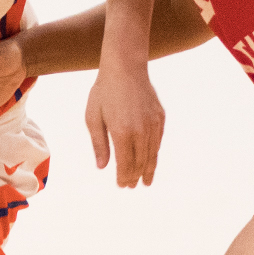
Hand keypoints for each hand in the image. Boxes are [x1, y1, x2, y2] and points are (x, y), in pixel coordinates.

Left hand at [85, 65, 164, 187]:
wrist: (125, 68)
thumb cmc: (104, 92)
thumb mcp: (93, 118)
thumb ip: (99, 144)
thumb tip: (102, 167)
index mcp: (122, 133)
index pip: (125, 164)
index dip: (123, 177)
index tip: (122, 186)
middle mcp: (141, 131)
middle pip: (140, 162)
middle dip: (136, 176)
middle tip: (132, 186)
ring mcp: (153, 124)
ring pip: (153, 154)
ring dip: (149, 169)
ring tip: (146, 181)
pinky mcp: (160, 117)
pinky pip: (158, 141)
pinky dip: (155, 153)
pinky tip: (151, 159)